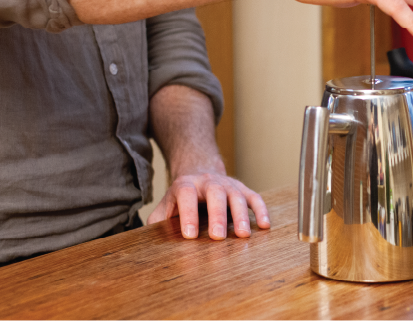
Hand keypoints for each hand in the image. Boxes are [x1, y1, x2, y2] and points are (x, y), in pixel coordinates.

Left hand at [146, 172, 269, 239]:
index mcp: (185, 184)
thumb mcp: (166, 205)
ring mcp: (228, 184)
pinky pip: (255, 197)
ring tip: (243, 235)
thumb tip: (148, 241)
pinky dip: (261, 211)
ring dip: (241, 215)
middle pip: (215, 192)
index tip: (190, 235)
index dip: (188, 214)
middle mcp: (208, 181)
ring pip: (236, 195)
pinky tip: (264, 226)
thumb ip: (158, 221)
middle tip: (218, 236)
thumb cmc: (181, 197)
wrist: (199, 171)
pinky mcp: (243, 189)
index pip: (186, 195)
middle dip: (217, 214)